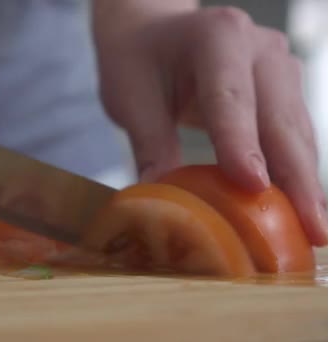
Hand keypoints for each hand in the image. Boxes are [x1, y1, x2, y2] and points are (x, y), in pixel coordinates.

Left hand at [94, 6, 327, 245]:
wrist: (155, 33)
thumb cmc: (138, 60)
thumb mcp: (131, 98)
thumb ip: (150, 146)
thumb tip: (159, 203)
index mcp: (217, 36)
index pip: (230, 97)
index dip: (242, 143)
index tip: (254, 187)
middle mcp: (259, 49)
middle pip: (279, 119)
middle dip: (297, 178)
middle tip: (310, 228)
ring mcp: (279, 68)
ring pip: (297, 132)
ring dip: (306, 183)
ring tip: (313, 231)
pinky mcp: (284, 90)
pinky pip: (294, 136)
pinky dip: (297, 173)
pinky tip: (300, 209)